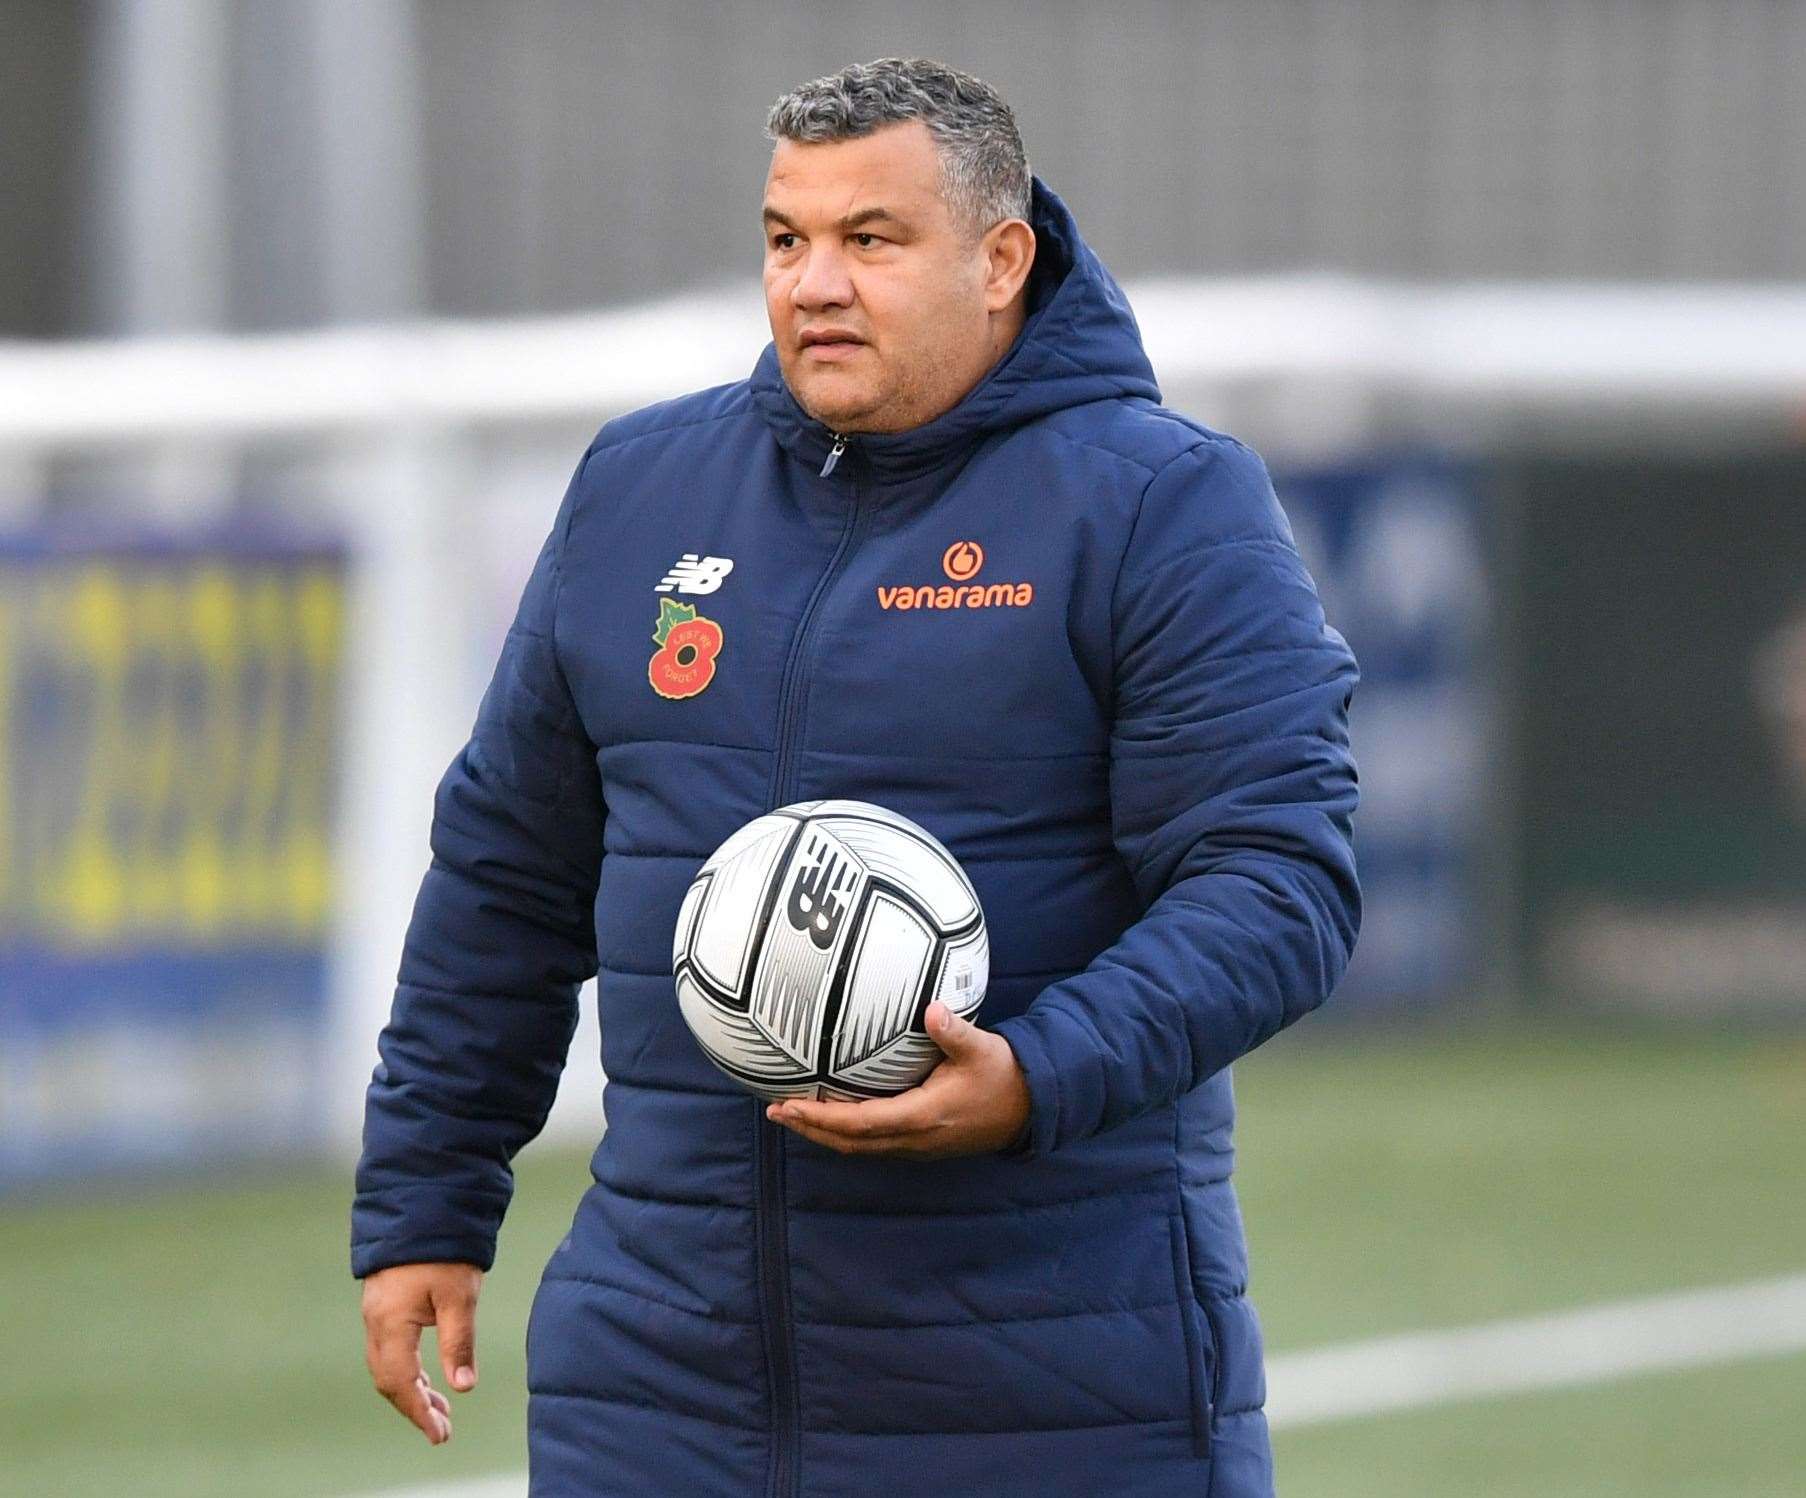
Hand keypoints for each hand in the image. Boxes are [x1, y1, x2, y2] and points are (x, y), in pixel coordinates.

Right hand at [360, 1261, 483, 1444]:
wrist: (423, 1201)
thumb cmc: (443, 1247)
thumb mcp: (459, 1296)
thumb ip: (458, 1342)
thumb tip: (464, 1386)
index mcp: (390, 1323)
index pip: (399, 1382)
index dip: (418, 1411)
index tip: (439, 1435)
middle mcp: (376, 1321)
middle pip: (388, 1378)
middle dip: (415, 1406)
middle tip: (443, 1429)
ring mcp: (376, 1311)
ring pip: (388, 1364)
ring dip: (412, 1389)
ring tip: (441, 1409)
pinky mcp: (384, 1301)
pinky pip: (389, 1348)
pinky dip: (407, 1369)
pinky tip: (427, 1376)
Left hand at [766, 1001, 1030, 1158]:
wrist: (1031, 1109)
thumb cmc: (1003, 1075)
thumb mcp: (983, 1049)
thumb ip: (955, 1032)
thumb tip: (932, 1010)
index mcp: (923, 1117)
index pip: (860, 1123)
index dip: (822, 1118)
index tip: (789, 1105)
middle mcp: (914, 1139)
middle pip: (849, 1143)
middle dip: (810, 1129)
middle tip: (775, 1110)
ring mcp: (916, 1146)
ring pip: (859, 1147)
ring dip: (824, 1133)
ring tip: (792, 1114)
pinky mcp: (920, 1143)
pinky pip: (872, 1143)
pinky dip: (844, 1133)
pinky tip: (831, 1115)